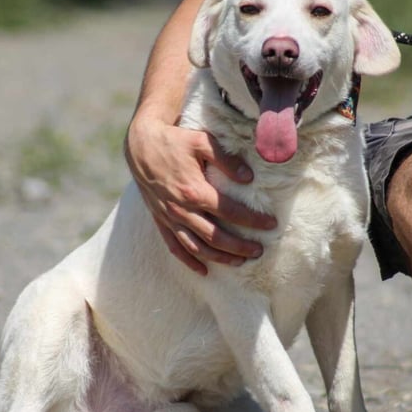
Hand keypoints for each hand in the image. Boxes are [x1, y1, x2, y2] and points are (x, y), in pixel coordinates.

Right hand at [125, 113, 276, 274]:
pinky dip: (189, 261)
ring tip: (239, 262)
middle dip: (240, 246)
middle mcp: (181, 209)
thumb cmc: (174, 141)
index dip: (253, 220)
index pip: (230, 212)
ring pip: (197, 247)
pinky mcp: (160, 220)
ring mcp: (169, 218)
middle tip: (259, 250)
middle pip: (216, 236)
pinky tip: (204, 270)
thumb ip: (226, 160)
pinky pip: (174, 246)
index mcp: (194, 190)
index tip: (271, 224)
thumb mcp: (201, 142)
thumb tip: (249, 178)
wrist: (141, 145)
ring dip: (219, 257)